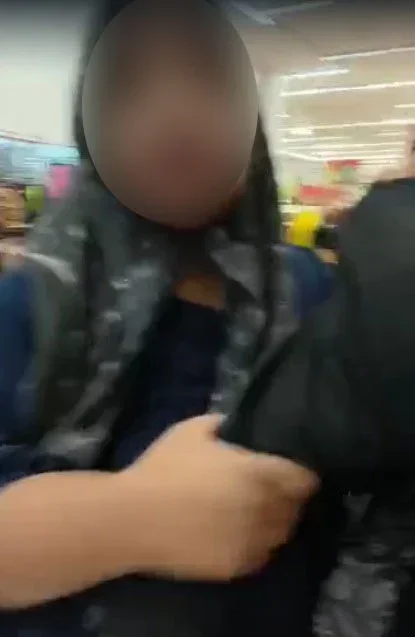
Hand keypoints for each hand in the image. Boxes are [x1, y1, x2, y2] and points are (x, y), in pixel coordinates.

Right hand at [119, 414, 317, 580]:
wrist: (133, 519)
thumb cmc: (163, 469)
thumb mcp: (190, 431)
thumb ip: (220, 423)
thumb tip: (232, 424)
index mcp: (258, 473)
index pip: (303, 479)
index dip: (300, 474)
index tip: (290, 471)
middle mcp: (264, 509)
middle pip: (296, 507)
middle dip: (288, 497)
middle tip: (272, 490)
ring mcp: (252, 542)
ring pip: (282, 534)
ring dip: (276, 522)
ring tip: (258, 514)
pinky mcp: (236, 567)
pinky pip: (261, 556)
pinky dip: (258, 544)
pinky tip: (240, 534)